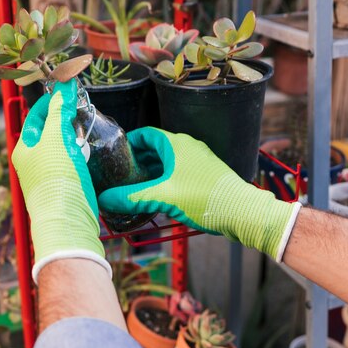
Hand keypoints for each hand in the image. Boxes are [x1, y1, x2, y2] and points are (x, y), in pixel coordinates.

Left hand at [12, 79, 109, 281]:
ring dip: (75, 137)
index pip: (36, 116)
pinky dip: (81, 155)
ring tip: (89, 131)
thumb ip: (60, 110)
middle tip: (83, 110)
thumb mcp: (57, 138)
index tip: (70, 91)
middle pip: (49, 131)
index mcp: (24, 149)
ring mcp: (47, 177)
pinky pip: (71, 164)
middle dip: (66, 119)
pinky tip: (92, 154)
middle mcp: (32, 163)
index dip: (52, 100)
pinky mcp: (63, 188)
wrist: (68, 224)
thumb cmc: (58, 180)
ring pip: (62, 148)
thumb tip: (64, 83)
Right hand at [98, 128, 300, 260]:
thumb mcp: (162, 198)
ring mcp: (198, 159)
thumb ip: (131, 197)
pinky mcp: (205, 172)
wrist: (242, 212)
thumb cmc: (204, 198)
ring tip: (135, 186)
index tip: (114, 156)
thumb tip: (105, 199)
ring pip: (167, 160)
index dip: (128, 143)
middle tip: (121, 175)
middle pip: (155, 147)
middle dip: (137, 160)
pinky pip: (178, 169)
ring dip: (151, 171)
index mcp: (176, 144)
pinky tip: (158, 195)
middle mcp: (188, 146)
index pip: (145, 134)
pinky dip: (165, 177)